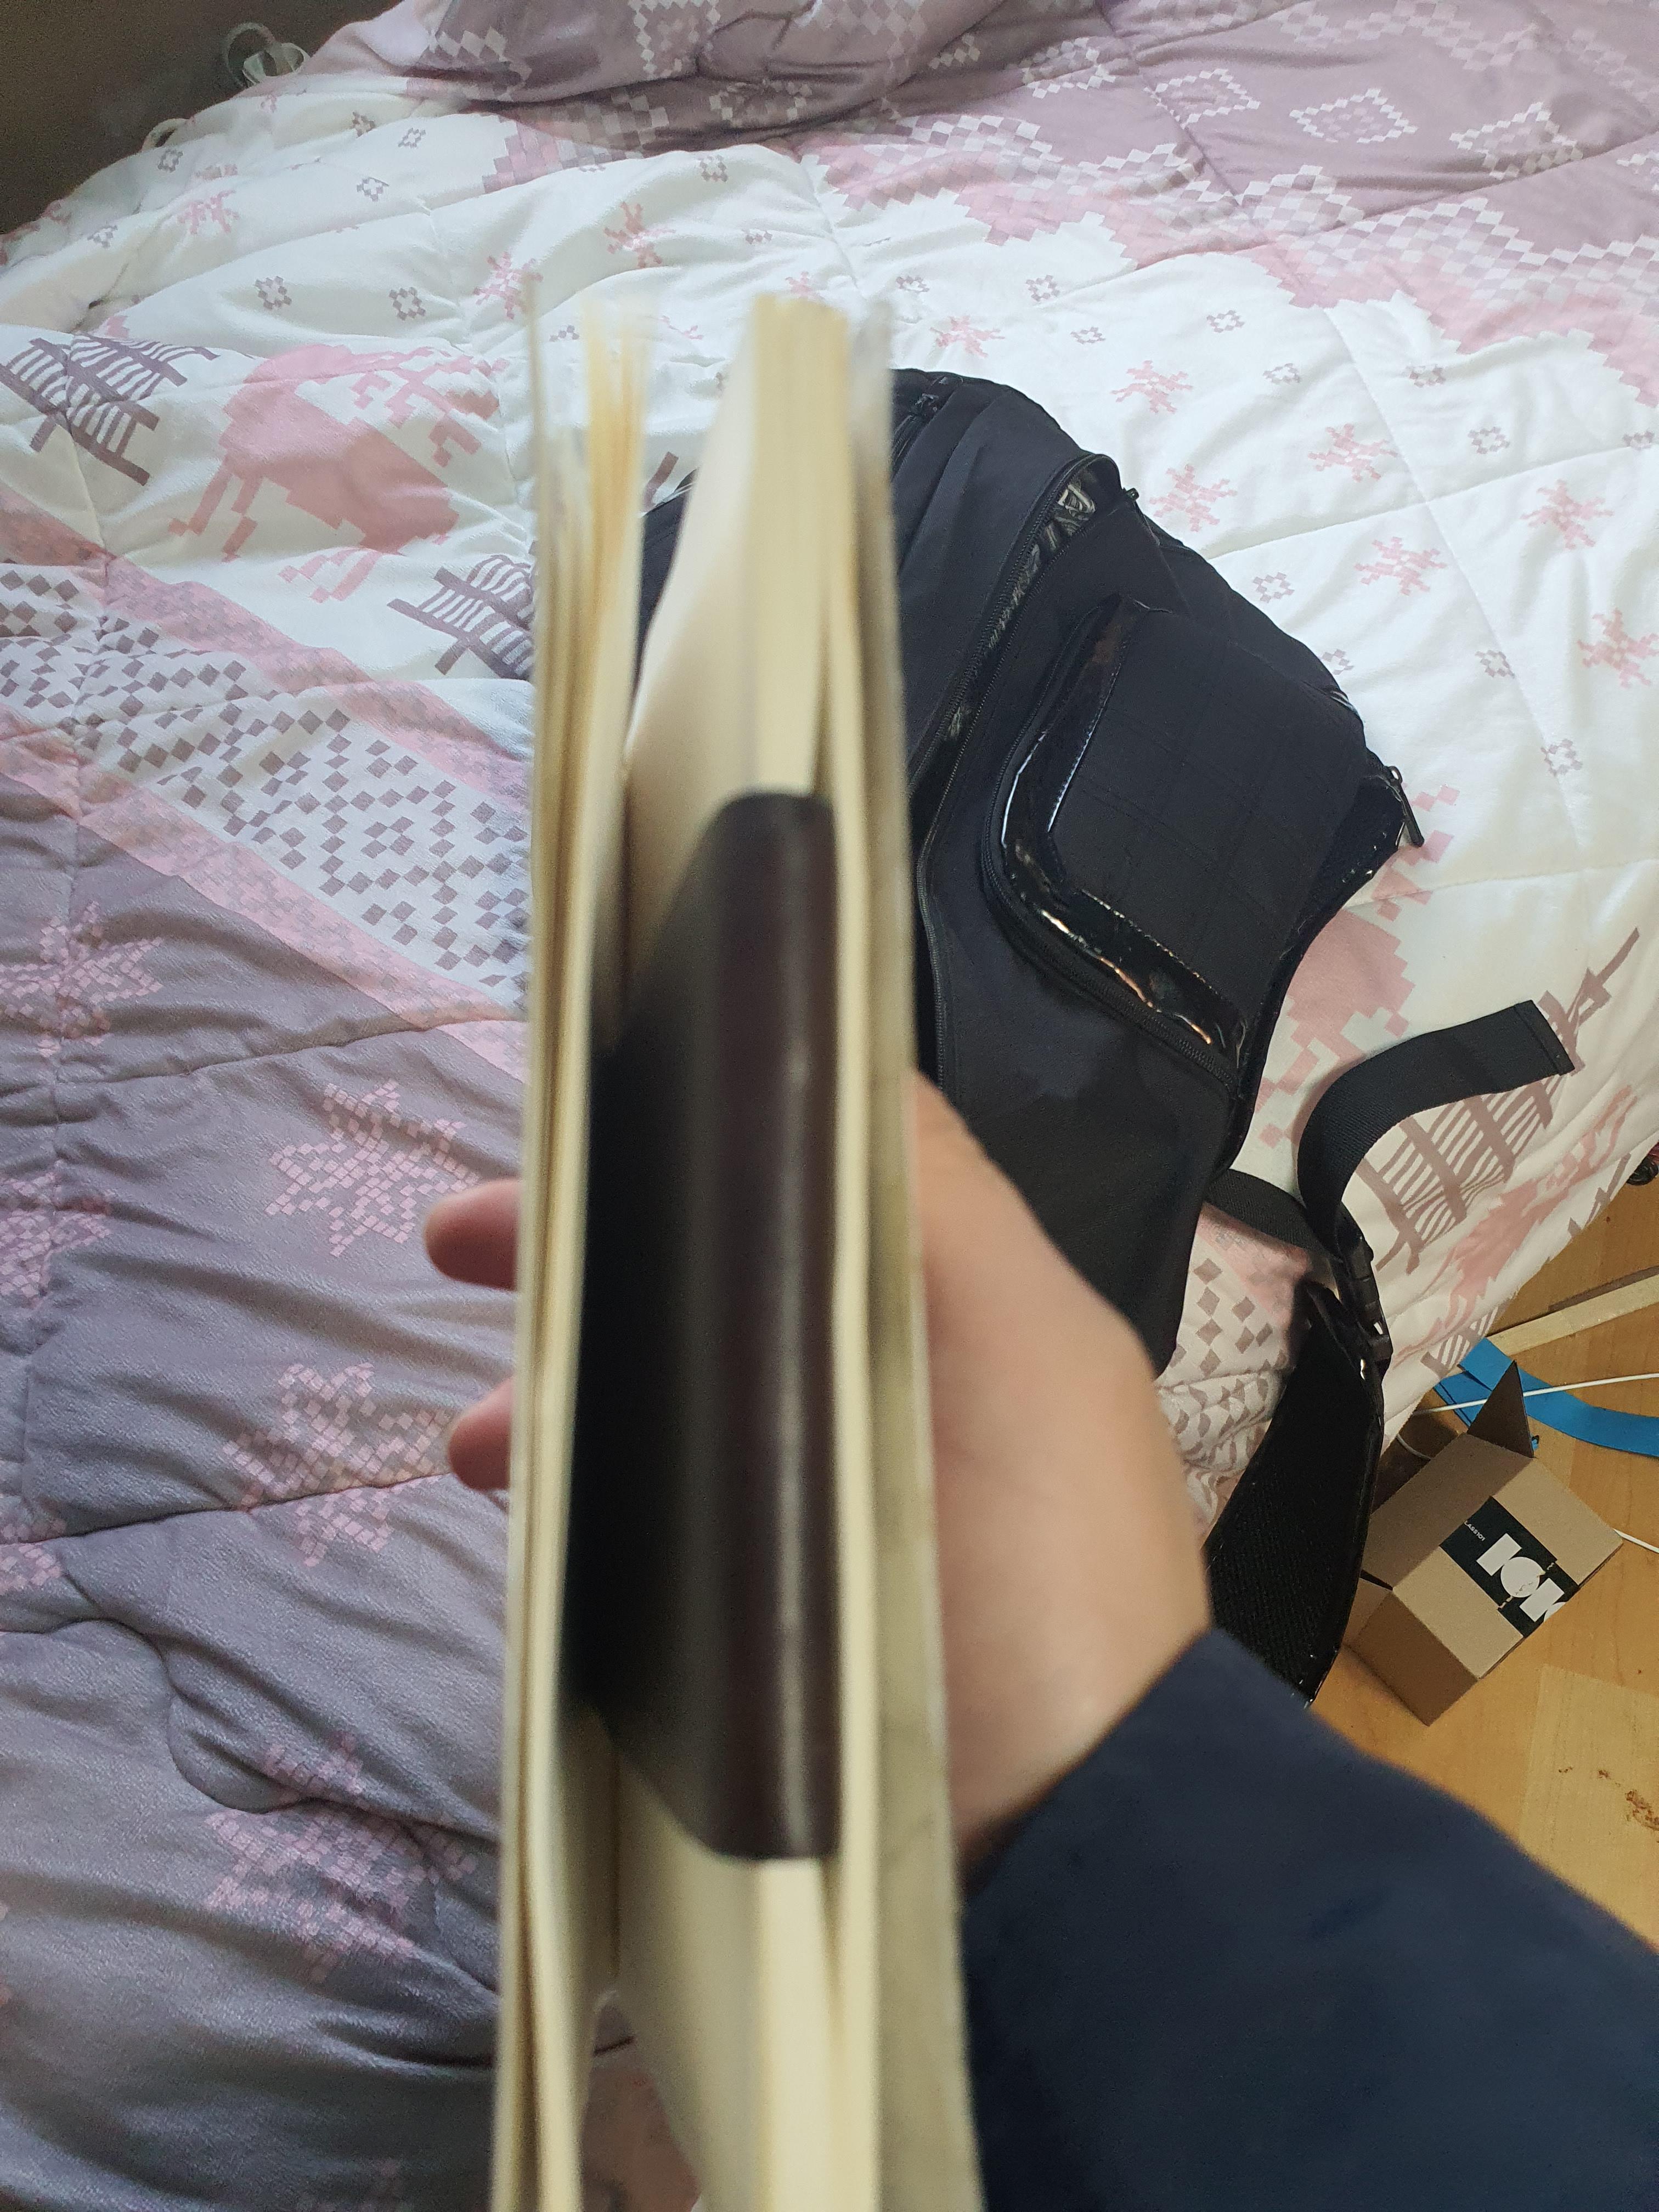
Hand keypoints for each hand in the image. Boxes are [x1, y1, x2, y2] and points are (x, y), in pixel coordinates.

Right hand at [425, 1081, 1207, 1868]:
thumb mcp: (1003, 1340)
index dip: (695, 1126)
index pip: (815, 1172)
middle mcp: (909, 1395)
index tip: (574, 1120)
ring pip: (686, 1408)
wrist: (1068, 1859)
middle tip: (458, 1243)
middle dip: (595, 1254)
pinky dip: (601, 1505)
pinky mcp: (792, 1626)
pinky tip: (534, 1530)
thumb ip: (924, 1187)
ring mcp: (847, 1517)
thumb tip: (832, 1035)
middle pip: (729, 1282)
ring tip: (468, 1440)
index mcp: (969, 1311)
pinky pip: (677, 1524)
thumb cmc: (1035, 1574)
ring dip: (571, 1393)